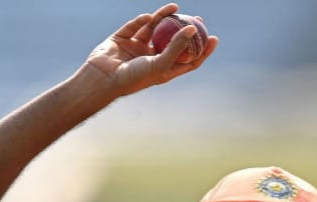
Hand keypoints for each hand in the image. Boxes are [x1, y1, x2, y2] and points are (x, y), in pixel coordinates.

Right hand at [85, 3, 218, 97]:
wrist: (103, 79)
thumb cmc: (134, 77)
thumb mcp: (160, 64)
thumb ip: (177, 46)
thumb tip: (193, 28)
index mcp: (163, 70)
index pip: (188, 60)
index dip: (202, 50)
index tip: (214, 37)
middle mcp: (151, 59)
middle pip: (173, 41)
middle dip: (185, 29)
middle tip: (197, 18)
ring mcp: (136, 48)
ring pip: (154, 30)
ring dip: (164, 18)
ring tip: (175, 7)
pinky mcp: (122, 40)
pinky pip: (134, 26)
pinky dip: (141, 21)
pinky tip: (149, 17)